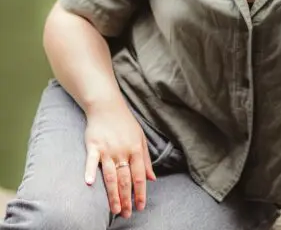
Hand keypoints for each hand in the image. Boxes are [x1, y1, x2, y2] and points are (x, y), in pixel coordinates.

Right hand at [84, 99, 155, 218]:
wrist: (107, 106)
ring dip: (113, 194)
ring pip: (110, 176)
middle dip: (126, 199)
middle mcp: (122, 151)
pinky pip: (91, 161)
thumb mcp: (140, 138)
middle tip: (126, 214)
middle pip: (125, 179)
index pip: (139, 176)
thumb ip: (146, 159)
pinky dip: (89, 171)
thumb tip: (152, 179)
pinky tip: (89, 184)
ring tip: (114, 210)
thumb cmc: (125, 123)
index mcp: (135, 149)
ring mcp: (107, 149)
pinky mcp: (93, 146)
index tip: (140, 207)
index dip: (140, 193)